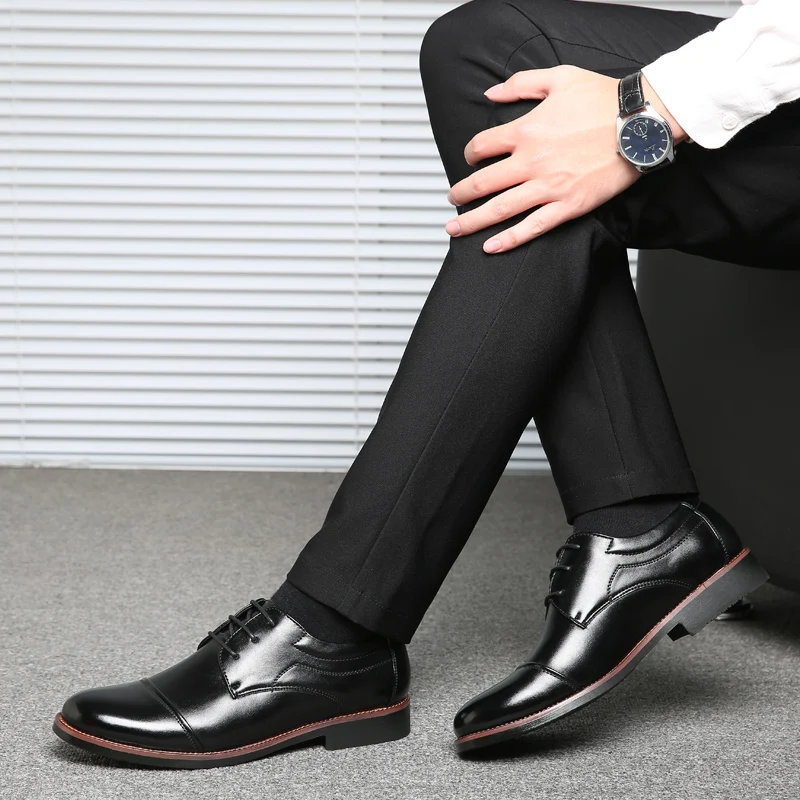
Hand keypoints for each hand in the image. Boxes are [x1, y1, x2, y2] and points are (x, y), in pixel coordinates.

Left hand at [444, 66, 682, 253]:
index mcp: (526, 130)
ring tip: (455, 229)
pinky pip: (532, 227)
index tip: (470, 159)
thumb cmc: (604, 99)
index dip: (470, 154)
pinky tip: (490, 247)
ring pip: (499, 209)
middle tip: (452, 200)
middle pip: (482, 183)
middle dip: (461, 194)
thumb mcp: (559, 77)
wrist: (642, 122)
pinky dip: (508, 240)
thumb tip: (490, 93)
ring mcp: (548, 186)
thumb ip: (520, 83)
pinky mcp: (568, 206)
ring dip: (472, 222)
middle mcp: (531, 161)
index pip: (481, 146)